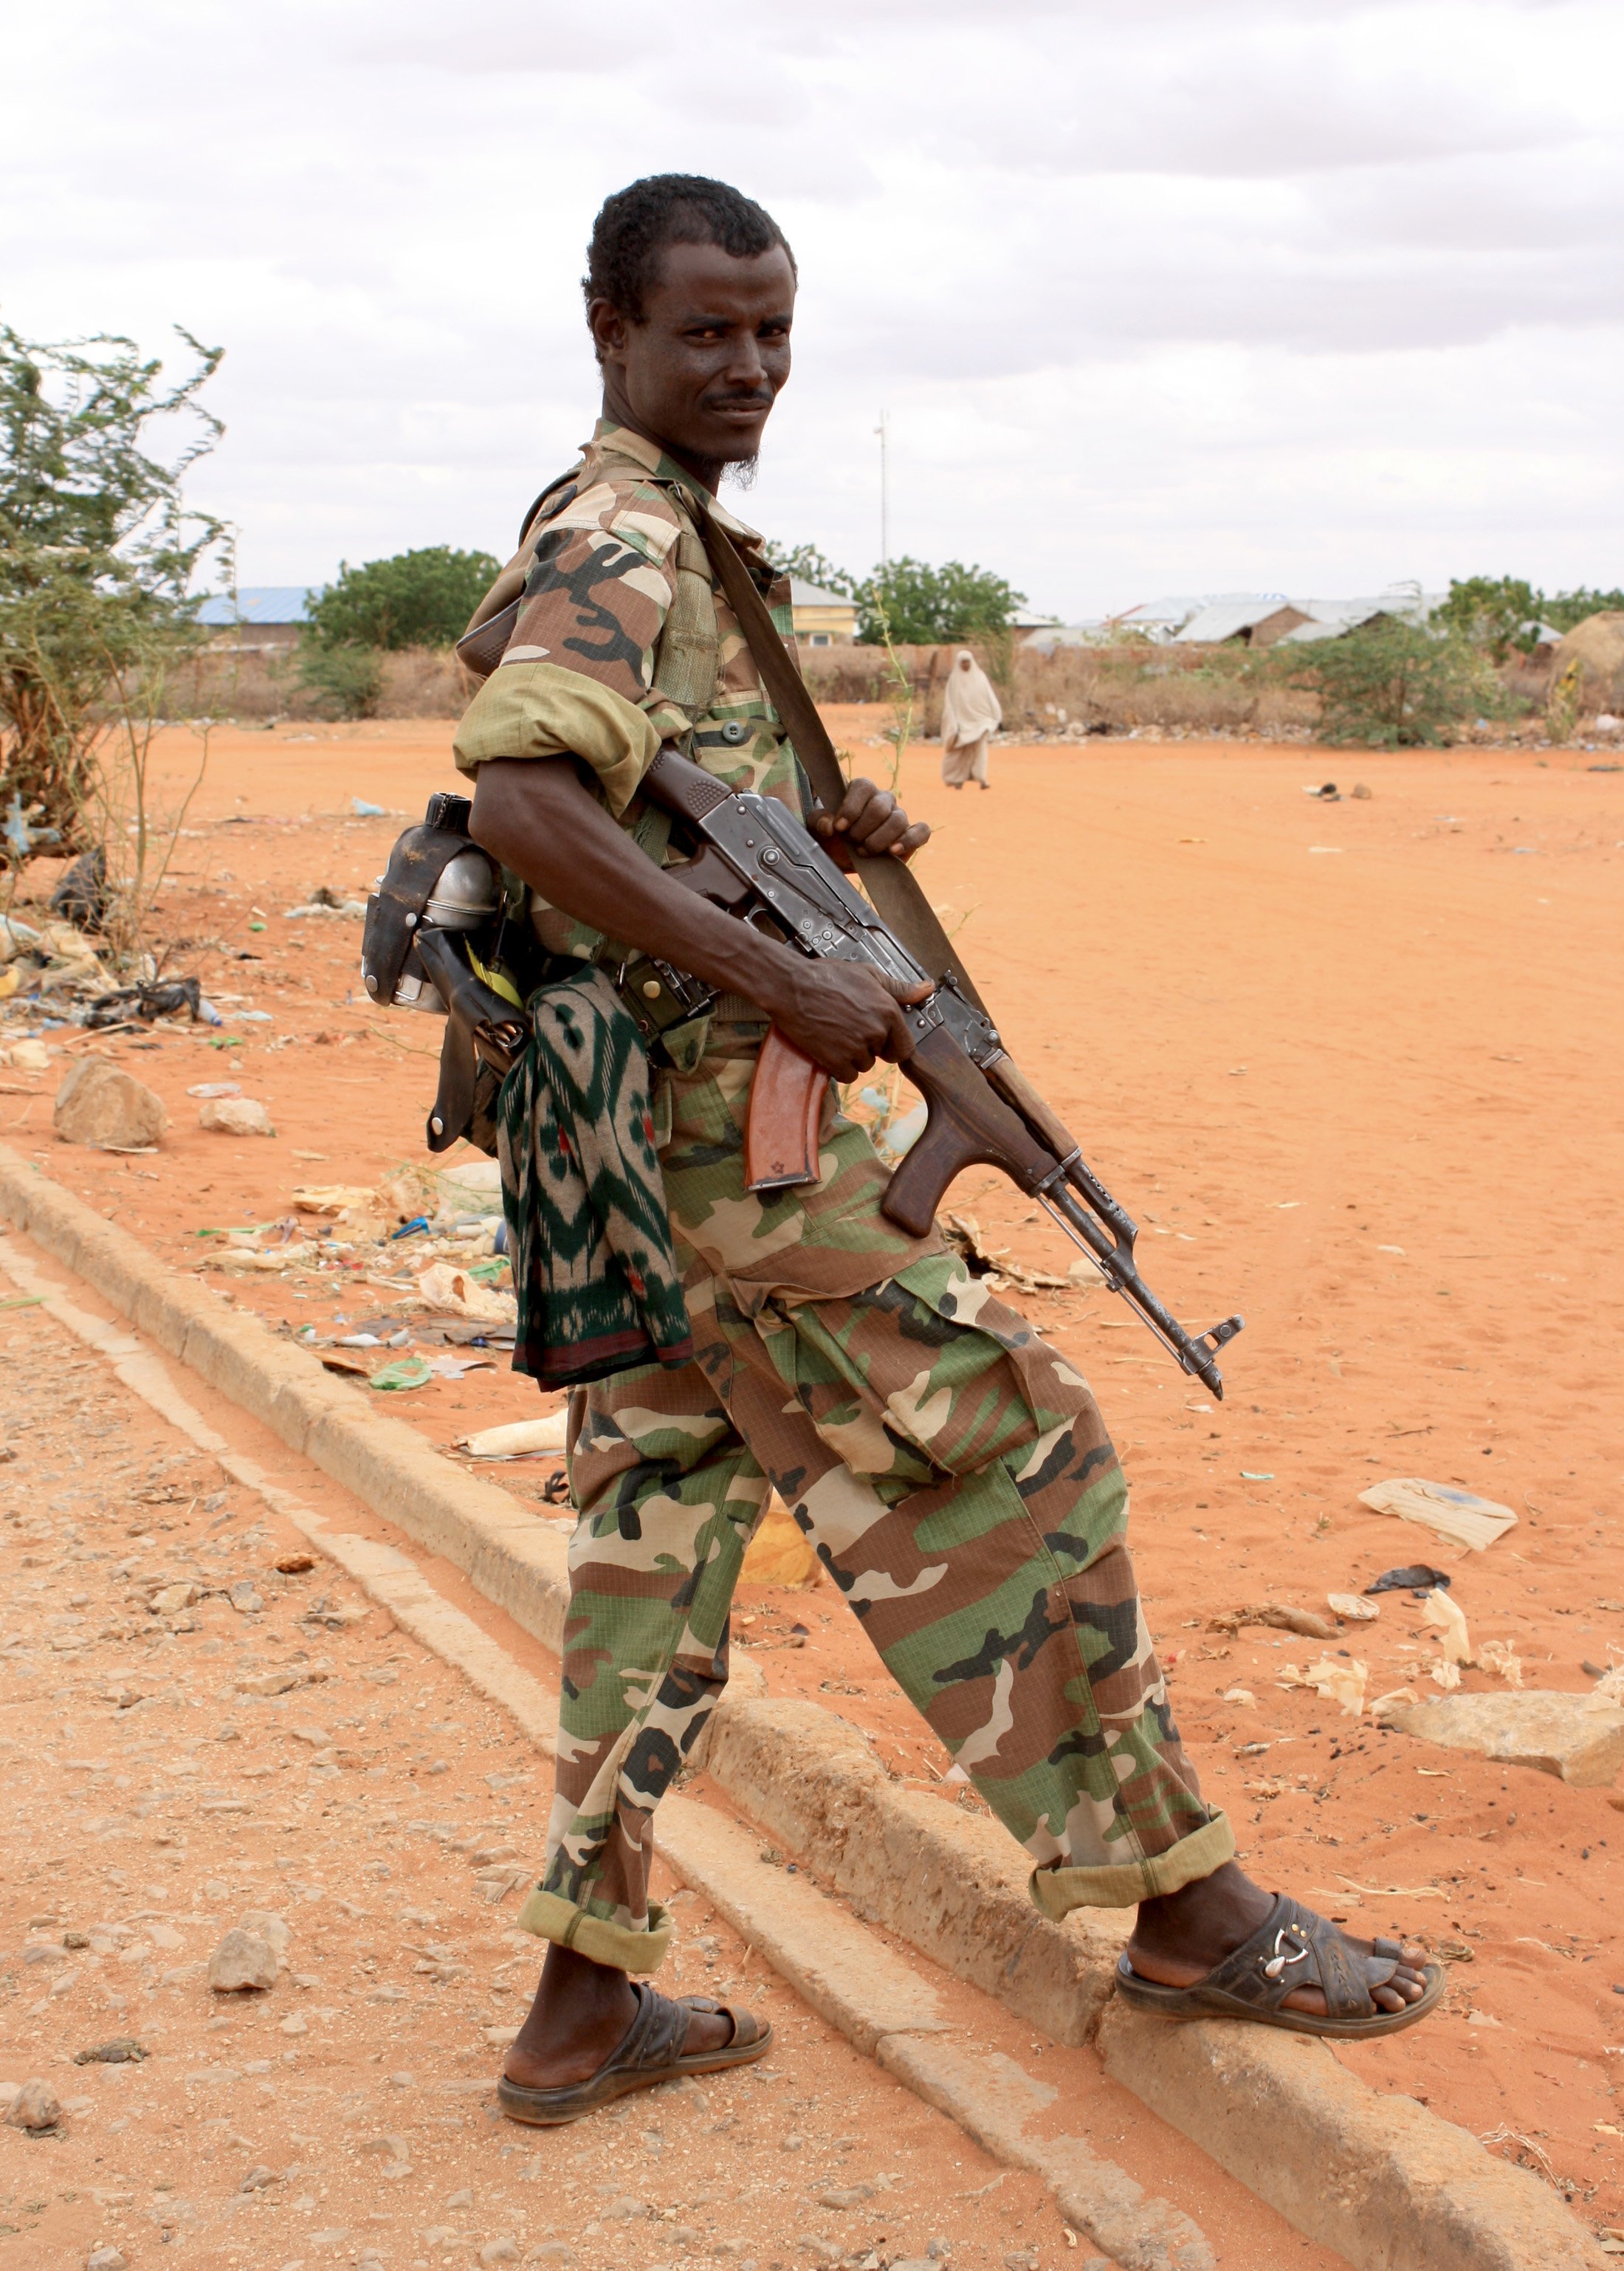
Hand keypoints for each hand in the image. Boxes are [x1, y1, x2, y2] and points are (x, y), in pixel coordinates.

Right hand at [761, 956, 931, 1082]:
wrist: (791, 986)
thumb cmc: (826, 977)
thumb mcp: (868, 974)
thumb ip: (899, 988)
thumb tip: (925, 990)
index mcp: (888, 1011)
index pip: (905, 1047)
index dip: (893, 1045)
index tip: (882, 1040)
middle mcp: (875, 1032)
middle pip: (882, 1056)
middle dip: (871, 1047)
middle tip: (851, 1028)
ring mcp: (855, 1048)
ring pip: (864, 1066)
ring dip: (853, 1056)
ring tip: (836, 1033)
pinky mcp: (835, 1060)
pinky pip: (847, 1075)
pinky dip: (839, 1066)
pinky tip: (829, 1046)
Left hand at [810, 777, 928, 870]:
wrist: (844, 859)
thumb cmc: (831, 838)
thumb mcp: (817, 830)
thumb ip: (818, 822)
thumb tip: (829, 824)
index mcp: (862, 790)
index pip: (863, 787)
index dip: (851, 807)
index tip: (839, 827)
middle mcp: (883, 799)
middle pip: (879, 807)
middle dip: (862, 830)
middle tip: (851, 842)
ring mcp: (899, 815)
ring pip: (897, 820)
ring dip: (878, 840)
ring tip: (864, 852)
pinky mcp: (911, 834)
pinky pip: (921, 831)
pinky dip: (909, 840)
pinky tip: (893, 850)